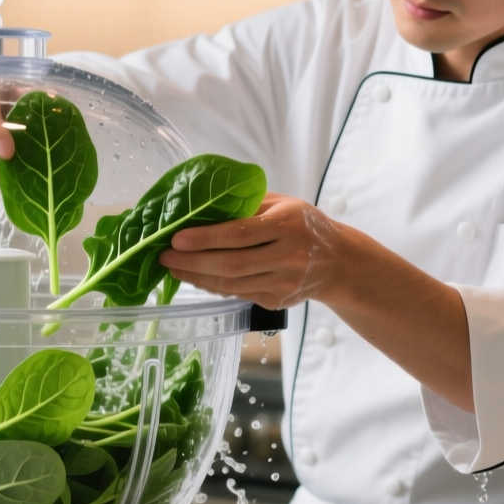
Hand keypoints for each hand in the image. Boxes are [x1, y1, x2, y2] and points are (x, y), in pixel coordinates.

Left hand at [158, 193, 346, 309]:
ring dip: (197, 277)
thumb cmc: (305, 225)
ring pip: (231, 284)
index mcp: (289, 225)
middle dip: (192, 262)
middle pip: (231, 264)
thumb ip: (249, 203)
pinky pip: (237, 294)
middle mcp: (288, 256)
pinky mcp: (277, 300)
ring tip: (173, 268)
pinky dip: (213, 286)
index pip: (240, 234)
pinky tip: (197, 277)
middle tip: (164, 256)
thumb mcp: (284, 204)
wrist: (338, 262)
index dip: (205, 238)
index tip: (176, 238)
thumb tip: (203, 205)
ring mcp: (284, 283)